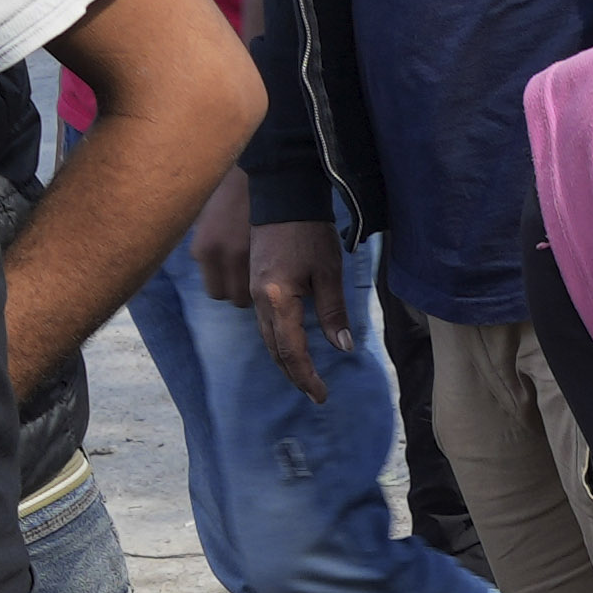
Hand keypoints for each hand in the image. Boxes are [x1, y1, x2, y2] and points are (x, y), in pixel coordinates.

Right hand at [222, 205, 345, 399]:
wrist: (282, 197)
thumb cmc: (309, 232)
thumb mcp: (329, 272)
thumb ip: (333, 312)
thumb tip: (341, 347)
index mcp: (278, 298)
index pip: (291, 351)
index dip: (306, 377)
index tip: (321, 395)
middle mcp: (258, 299)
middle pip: (274, 349)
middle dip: (294, 374)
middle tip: (314, 392)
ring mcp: (251, 290)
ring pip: (266, 337)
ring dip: (284, 359)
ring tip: (303, 375)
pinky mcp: (252, 282)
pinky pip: (261, 321)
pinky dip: (276, 340)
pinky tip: (289, 344)